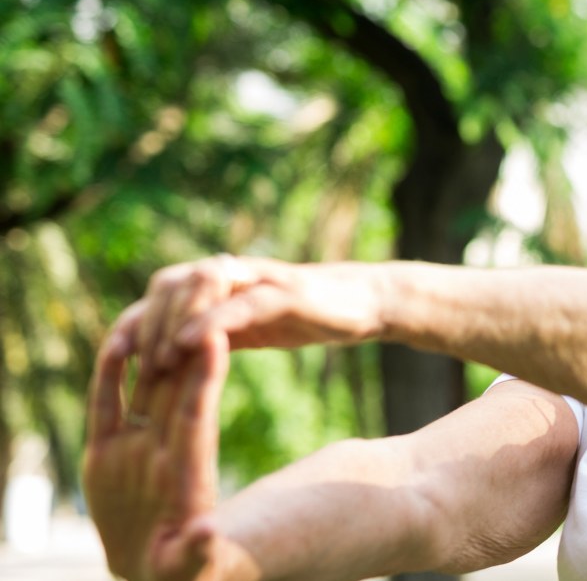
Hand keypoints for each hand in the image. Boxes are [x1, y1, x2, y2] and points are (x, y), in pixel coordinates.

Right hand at [83, 320, 228, 580]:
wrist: (164, 576)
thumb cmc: (189, 574)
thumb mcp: (195, 565)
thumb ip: (199, 550)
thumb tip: (208, 535)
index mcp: (185, 474)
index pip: (196, 414)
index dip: (205, 377)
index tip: (217, 335)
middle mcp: (161, 453)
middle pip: (176, 388)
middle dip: (185, 346)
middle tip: (197, 296)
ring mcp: (135, 450)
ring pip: (145, 388)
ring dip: (152, 351)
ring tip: (159, 307)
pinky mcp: (107, 454)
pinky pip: (108, 407)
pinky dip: (109, 378)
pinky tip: (114, 345)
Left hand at [126, 255, 383, 376]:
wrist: (361, 303)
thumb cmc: (300, 316)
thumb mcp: (246, 328)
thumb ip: (207, 335)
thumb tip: (161, 363)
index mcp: (218, 283)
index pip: (158, 295)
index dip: (131, 322)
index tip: (109, 358)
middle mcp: (232, 272)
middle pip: (168, 284)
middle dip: (145, 324)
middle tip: (132, 367)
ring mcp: (260, 277)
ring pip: (198, 286)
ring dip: (171, 321)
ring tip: (159, 360)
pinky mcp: (287, 290)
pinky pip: (239, 301)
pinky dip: (210, 320)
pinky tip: (189, 344)